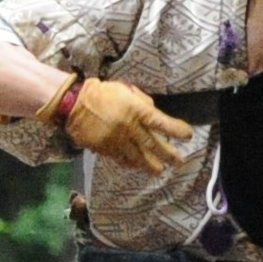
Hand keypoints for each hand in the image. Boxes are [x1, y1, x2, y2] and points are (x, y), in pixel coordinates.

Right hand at [61, 77, 193, 173]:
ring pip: (139, 157)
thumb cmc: (102, 93)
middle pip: (153, 145)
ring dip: (151, 165)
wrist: (74, 104)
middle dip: (169, 155)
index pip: (162, 123)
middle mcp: (130, 128)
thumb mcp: (127, 90)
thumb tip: (155, 114)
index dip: (177, 130)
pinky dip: (131, 163)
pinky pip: (122, 159)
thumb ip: (143, 103)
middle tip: (179, 162)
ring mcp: (118, 141)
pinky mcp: (106, 149)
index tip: (188, 136)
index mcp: (137, 110)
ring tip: (160, 171)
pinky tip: (138, 166)